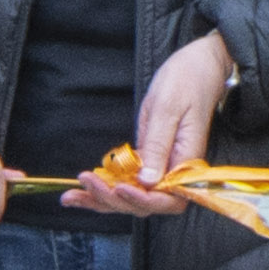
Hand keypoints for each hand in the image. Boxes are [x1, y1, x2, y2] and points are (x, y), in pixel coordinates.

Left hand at [68, 30, 231, 215]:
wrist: (197, 67)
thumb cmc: (187, 82)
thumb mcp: (167, 111)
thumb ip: (158, 146)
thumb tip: (147, 181)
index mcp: (186, 160)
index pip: (168, 199)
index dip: (144, 201)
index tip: (120, 190)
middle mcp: (174, 169)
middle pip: (144, 202)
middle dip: (113, 199)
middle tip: (85, 183)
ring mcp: (160, 165)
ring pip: (131, 195)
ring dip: (101, 199)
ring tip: (71, 197)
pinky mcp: (148, 159)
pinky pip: (126, 181)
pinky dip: (103, 188)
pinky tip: (79, 192)